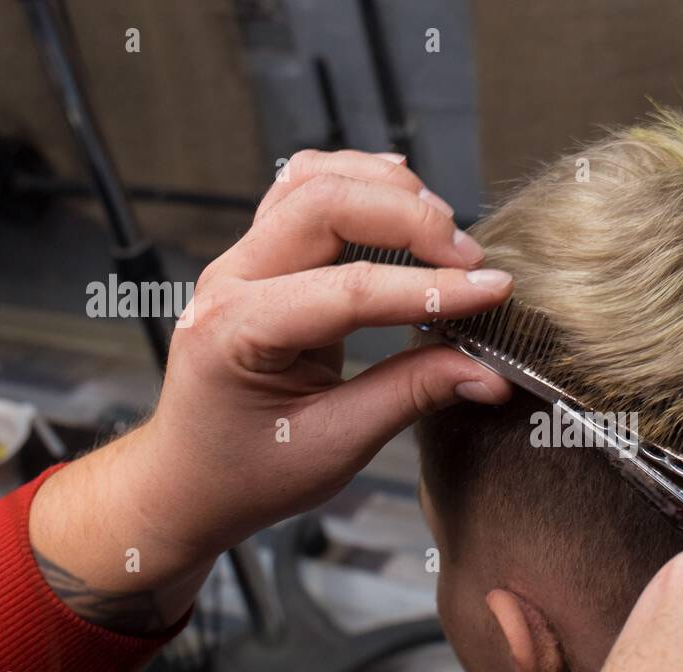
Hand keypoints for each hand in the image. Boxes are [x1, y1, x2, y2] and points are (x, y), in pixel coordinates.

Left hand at [29, 150, 512, 630]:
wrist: (188, 482)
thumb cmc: (247, 473)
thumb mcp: (335, 446)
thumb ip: (411, 395)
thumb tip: (487, 372)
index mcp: (235, 331)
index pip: (349, 288)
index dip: (431, 287)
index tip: (494, 292)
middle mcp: (229, 279)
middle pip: (325, 203)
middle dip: (410, 219)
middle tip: (473, 259)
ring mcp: (240, 260)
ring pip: (313, 180)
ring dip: (386, 190)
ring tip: (444, 230)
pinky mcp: (261, 259)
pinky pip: (306, 192)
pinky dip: (359, 183)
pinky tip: (402, 195)